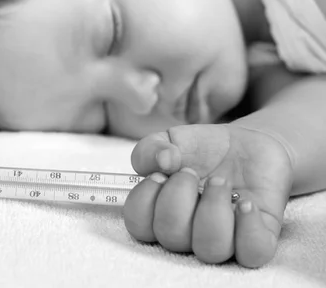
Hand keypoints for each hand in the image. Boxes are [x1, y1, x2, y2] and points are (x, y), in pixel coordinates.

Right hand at [123, 124, 292, 267]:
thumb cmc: (201, 150)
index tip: (159, 175)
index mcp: (159, 216)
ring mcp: (222, 242)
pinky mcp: (256, 241)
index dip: (145, 202)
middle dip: (179, 197)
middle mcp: (186, 235)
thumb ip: (150, 149)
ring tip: (221, 182)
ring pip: (209, 249)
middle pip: (171, 237)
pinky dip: (248, 227)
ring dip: (213, 209)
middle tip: (191, 172)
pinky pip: (252, 253)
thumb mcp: (168, 141)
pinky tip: (246, 202)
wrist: (245, 145)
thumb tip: (163, 161)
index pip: (138, 228)